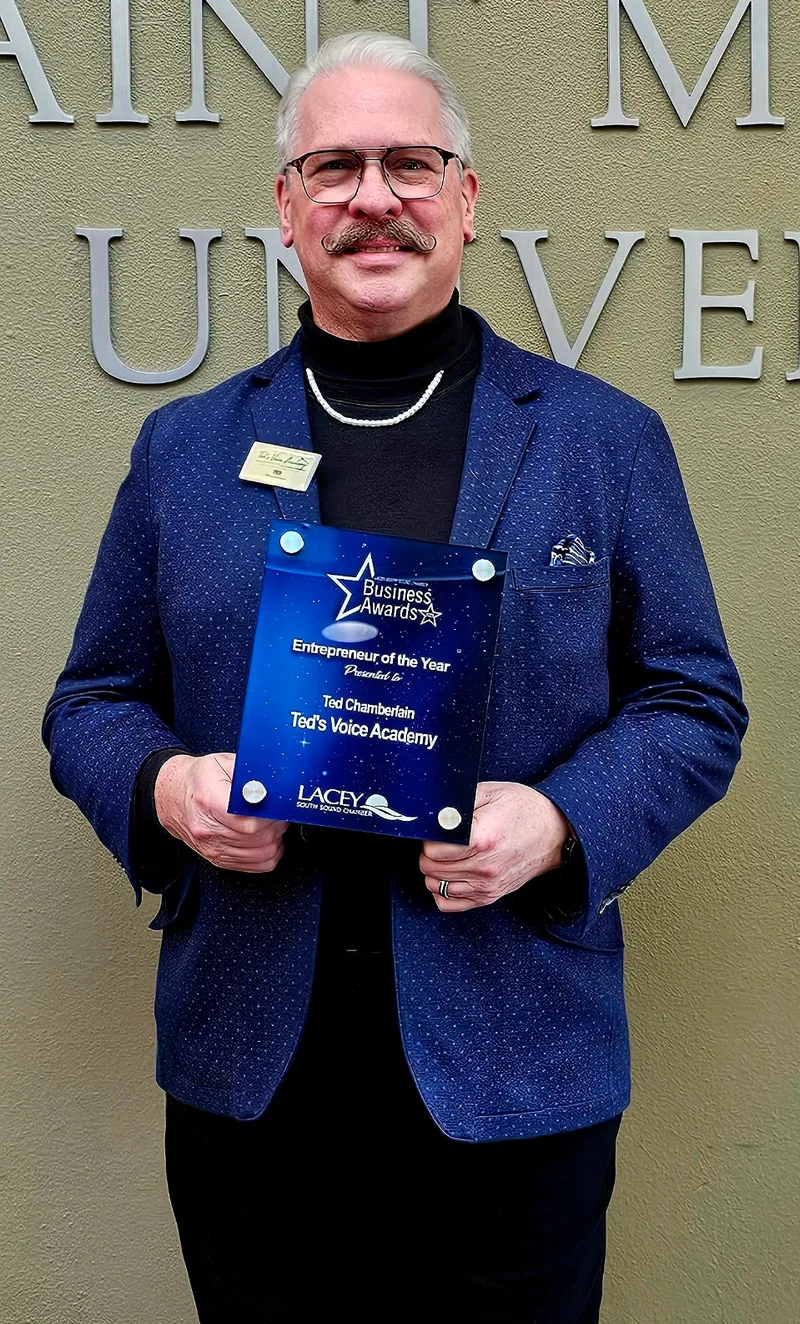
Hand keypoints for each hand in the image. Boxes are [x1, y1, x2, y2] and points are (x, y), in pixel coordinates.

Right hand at [154, 753, 288, 873]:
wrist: (172, 796)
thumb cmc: (198, 779)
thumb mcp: (223, 762)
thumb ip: (249, 774)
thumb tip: (272, 784)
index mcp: (210, 801)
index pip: (249, 822)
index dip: (270, 816)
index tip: (276, 807)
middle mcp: (208, 829)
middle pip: (258, 839)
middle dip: (276, 826)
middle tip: (277, 813)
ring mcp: (212, 847)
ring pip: (261, 855)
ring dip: (274, 840)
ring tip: (272, 824)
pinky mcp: (217, 859)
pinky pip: (255, 866)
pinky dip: (268, 854)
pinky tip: (267, 840)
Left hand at [419, 781, 569, 912]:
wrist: (554, 831)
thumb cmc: (524, 809)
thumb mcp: (490, 792)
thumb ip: (457, 803)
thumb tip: (432, 813)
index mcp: (483, 839)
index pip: (432, 850)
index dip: (430, 837)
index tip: (438, 830)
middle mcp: (485, 866)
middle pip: (431, 868)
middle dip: (429, 852)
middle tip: (442, 840)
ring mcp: (487, 885)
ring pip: (436, 886)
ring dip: (434, 870)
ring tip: (447, 855)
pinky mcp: (490, 896)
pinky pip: (448, 904)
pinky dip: (441, 890)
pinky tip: (450, 874)